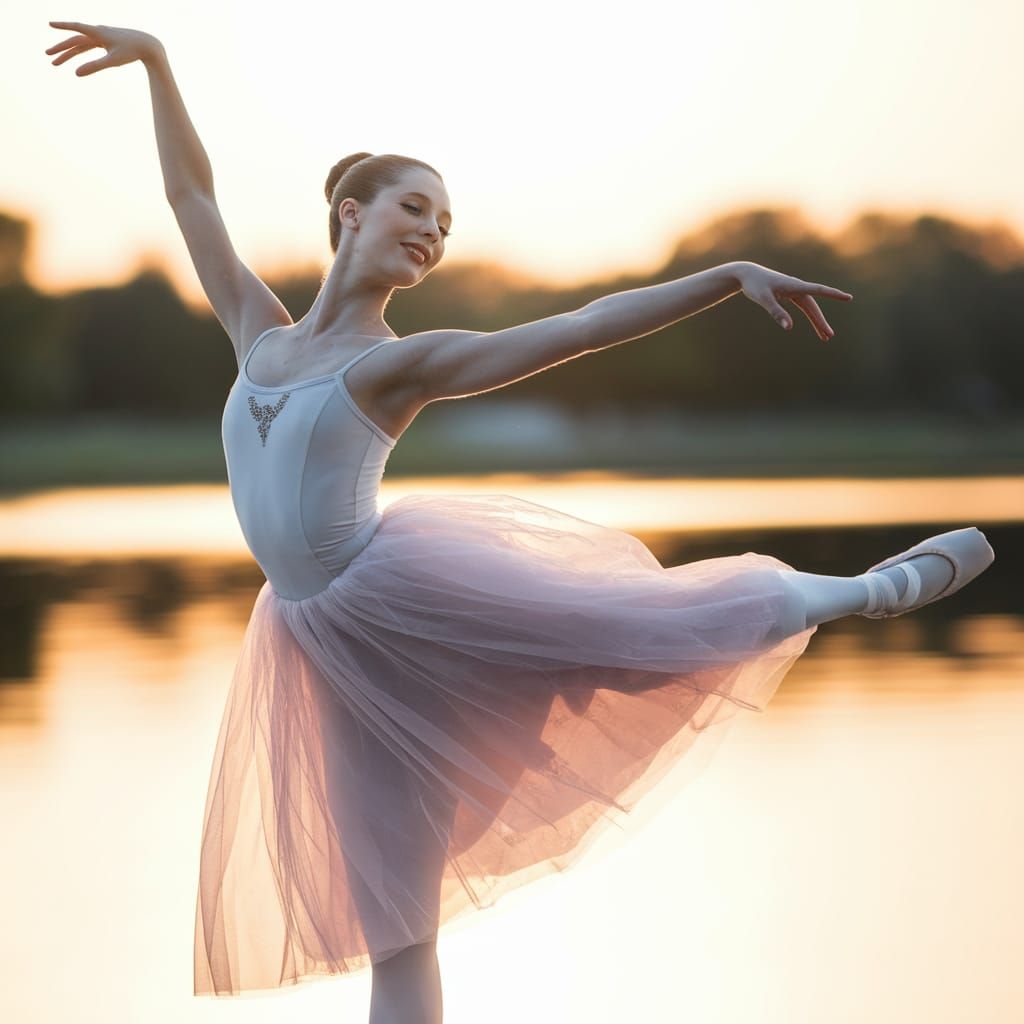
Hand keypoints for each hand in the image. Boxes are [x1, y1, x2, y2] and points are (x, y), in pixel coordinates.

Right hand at [45, 21, 163, 74]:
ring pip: (82, 44)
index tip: (49, 24)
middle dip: (61, 49)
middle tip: (48, 56)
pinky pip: (90, 45)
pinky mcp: (109, 41)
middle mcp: (98, 32)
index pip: (75, 28)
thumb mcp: (112, 61)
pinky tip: (77, 53)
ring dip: (70, 53)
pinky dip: (81, 50)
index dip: (62, 26)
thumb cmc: (132, 52)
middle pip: (75, 41)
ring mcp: (103, 36)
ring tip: (57, 62)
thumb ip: (94, 67)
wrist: (149, 45)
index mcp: (97, 32)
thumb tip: (76, 73)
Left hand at [734, 261, 852, 340]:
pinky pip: (804, 306)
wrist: (746, 274)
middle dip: (821, 321)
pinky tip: (815, 324)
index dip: (833, 295)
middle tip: (828, 336)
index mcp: (794, 285)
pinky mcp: (789, 294)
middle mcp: (797, 287)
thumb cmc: (754, 285)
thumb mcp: (764, 299)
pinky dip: (810, 316)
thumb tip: (790, 328)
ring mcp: (794, 290)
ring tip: (825, 337)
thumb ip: (776, 312)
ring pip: (810, 308)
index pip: (818, 291)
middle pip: (813, 306)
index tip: (848, 298)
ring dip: (817, 321)